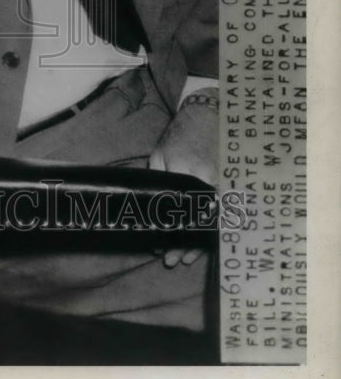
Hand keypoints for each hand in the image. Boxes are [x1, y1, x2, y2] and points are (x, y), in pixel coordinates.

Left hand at [149, 89, 217, 267]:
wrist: (207, 118)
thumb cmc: (179, 137)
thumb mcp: (160, 155)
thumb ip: (157, 180)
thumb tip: (150, 207)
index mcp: (184, 174)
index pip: (176, 212)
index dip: (169, 233)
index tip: (160, 247)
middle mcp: (205, 182)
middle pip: (194, 223)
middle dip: (183, 245)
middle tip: (170, 260)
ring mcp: (221, 184)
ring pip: (210, 222)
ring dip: (198, 242)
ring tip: (186, 258)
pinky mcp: (229, 185)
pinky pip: (221, 214)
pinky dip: (212, 229)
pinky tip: (205, 241)